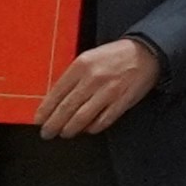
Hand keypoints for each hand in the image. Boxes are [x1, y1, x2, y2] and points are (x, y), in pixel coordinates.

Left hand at [33, 36, 162, 138]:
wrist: (146, 52)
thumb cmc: (115, 56)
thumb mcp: (89, 58)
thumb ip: (73, 76)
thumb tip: (57, 99)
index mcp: (82, 65)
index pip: (57, 92)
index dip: (45, 110)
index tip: (39, 120)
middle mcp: (93, 79)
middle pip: (67, 108)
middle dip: (53, 124)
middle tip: (47, 133)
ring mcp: (108, 92)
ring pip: (82, 118)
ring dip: (70, 129)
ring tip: (64, 133)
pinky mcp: (122, 102)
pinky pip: (103, 121)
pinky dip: (92, 128)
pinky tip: (87, 130)